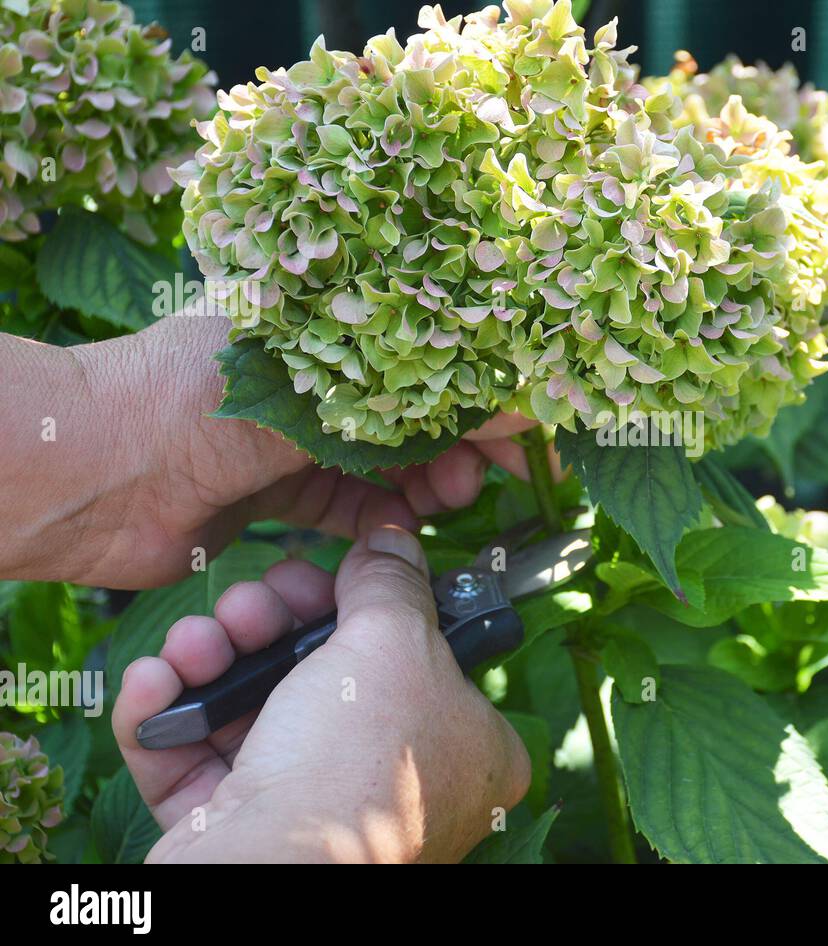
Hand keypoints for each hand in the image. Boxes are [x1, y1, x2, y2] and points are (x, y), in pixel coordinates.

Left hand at [1, 312, 549, 587]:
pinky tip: (409, 526)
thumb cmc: (194, 399)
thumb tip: (520, 402)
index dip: (480, 383)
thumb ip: (418, 402)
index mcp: (315, 322)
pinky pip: (351, 508)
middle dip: (462, 439)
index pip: (424, 346)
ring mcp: (294, 439)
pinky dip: (384, 520)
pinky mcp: (278, 496)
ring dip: (429, 481)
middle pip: (413, 408)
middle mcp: (310, 378)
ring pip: (389, 462)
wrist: (88, 474)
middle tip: (493, 468)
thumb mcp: (317, 388)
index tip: (526, 418)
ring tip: (454, 495)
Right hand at [111, 526, 530, 862]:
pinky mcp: (238, 833)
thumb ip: (392, 583)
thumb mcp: (395, 642)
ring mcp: (315, 811)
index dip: (374, 610)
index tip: (337, 572)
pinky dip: (168, 715)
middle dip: (272, 622)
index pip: (427, 658)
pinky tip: (155, 681)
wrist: (273, 873)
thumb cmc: (358, 761)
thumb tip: (391, 542)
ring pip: (255, 707)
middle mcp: (396, 785)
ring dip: (214, 658)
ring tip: (198, 642)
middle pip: (327, 672)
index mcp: (466, 748)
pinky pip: (197, 760)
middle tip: (252, 601)